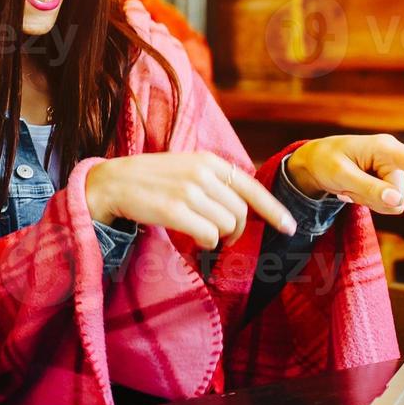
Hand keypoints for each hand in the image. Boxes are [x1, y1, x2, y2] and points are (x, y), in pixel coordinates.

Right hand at [84, 151, 297, 249]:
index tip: (290, 227)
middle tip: (225, 239)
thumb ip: (216, 181)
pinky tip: (194, 238)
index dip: (274, 211)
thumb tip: (246, 204)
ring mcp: (188, 190)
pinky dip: (206, 243)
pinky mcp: (174, 209)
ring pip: (226, 226)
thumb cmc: (153, 181)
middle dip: (237, 232)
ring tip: (202, 234)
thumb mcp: (188, 169)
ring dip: (219, 238)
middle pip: (240, 213)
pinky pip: (208, 236)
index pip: (252, 187)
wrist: (113, 183)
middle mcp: (202, 173)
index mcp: (209, 161)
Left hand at [284, 135, 403, 214]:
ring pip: (394, 203)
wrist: (316, 162)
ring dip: (370, 200)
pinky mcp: (389, 180)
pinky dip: (369, 201)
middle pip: (398, 196)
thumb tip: (397, 202)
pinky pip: (387, 203)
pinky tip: (355, 189)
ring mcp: (392, 170)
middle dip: (374, 199)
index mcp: (386, 148)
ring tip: (351, 184)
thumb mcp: (340, 175)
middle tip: (349, 186)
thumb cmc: (326, 162)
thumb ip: (369, 189)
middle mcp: (394, 157)